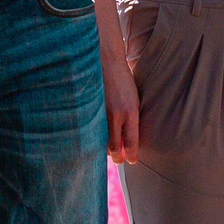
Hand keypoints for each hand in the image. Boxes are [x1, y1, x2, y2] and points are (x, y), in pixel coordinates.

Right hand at [100, 41, 140, 163]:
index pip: (131, 141)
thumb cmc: (123, 80)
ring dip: (104, 148)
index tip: (132, 161)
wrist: (106, 61)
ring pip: (100, 141)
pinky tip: (96, 138)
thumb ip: (133, 118)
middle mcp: (115, 114)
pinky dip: (94, 137)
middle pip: (114, 147)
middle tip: (118, 160)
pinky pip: (91, 130)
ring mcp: (100, 112)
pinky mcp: (89, 109)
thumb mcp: (134, 98)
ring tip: (108, 151)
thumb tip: (130, 140)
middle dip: (117, 157)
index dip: (131, 155)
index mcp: (130, 111)